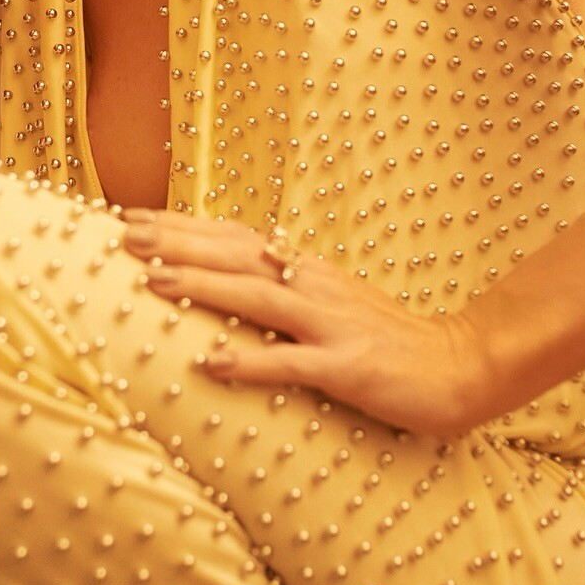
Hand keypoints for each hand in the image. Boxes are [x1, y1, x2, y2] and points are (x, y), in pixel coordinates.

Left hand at [119, 209, 501, 440]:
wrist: (462, 367)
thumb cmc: (388, 342)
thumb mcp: (330, 305)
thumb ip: (284, 290)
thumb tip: (229, 276)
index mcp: (306, 271)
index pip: (234, 239)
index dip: (182, 227)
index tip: (131, 217)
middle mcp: (314, 287)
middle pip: (236, 256)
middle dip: (177, 243)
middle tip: (122, 235)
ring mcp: (331, 326)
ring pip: (257, 298)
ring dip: (202, 286)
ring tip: (151, 281)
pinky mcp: (348, 367)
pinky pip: (291, 364)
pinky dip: (249, 361)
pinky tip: (211, 363)